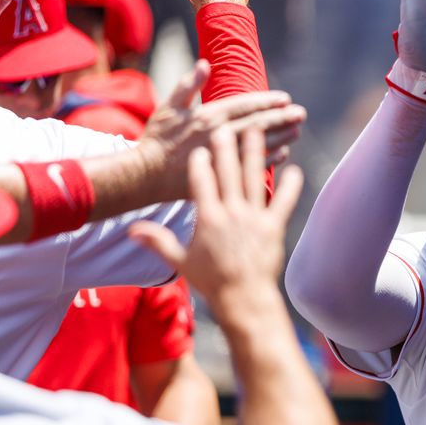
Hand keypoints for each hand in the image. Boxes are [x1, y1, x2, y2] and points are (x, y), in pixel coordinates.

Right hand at [130, 126, 301, 311]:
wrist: (243, 297)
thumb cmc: (211, 281)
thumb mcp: (180, 261)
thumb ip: (157, 241)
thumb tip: (130, 230)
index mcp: (207, 218)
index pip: (200, 182)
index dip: (199, 163)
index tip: (197, 147)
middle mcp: (231, 213)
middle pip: (228, 173)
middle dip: (226, 148)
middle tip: (224, 127)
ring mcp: (254, 218)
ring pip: (254, 179)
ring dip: (255, 154)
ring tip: (257, 132)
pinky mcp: (274, 227)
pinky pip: (284, 201)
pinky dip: (290, 186)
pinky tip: (295, 169)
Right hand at [139, 60, 303, 198]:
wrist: (146, 175)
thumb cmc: (157, 138)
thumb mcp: (169, 106)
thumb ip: (189, 84)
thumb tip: (206, 63)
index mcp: (208, 116)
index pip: (245, 105)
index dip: (267, 101)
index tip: (285, 98)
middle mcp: (219, 136)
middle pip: (258, 124)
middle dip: (282, 118)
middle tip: (301, 114)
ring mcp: (223, 157)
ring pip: (260, 145)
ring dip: (282, 137)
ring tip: (297, 131)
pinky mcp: (224, 175)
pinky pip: (253, 166)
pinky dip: (270, 159)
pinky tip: (284, 153)